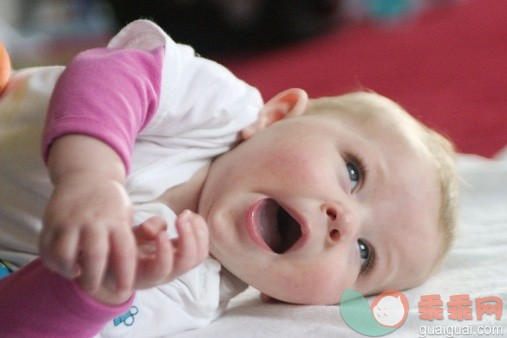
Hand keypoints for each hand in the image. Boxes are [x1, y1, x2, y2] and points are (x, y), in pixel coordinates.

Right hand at [40, 174, 136, 294]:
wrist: (86, 175)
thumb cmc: (111, 203)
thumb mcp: (126, 215)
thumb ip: (127, 239)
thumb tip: (133, 268)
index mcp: (117, 221)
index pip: (125, 252)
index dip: (125, 275)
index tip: (124, 292)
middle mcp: (94, 221)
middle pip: (94, 256)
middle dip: (94, 279)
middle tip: (94, 288)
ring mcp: (70, 220)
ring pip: (65, 254)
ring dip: (69, 270)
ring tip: (75, 274)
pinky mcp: (51, 220)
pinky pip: (46, 248)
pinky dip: (51, 262)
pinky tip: (61, 264)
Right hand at [90, 210, 208, 304]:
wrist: (125, 261)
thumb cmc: (121, 250)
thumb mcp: (124, 240)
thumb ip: (138, 234)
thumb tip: (153, 231)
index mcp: (147, 273)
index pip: (162, 268)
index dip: (164, 251)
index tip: (161, 232)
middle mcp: (167, 273)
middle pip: (187, 262)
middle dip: (189, 237)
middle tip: (181, 216)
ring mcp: (178, 266)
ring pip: (199, 255)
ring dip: (198, 232)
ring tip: (187, 214)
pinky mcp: (185, 256)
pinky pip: (201, 247)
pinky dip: (200, 230)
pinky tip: (191, 216)